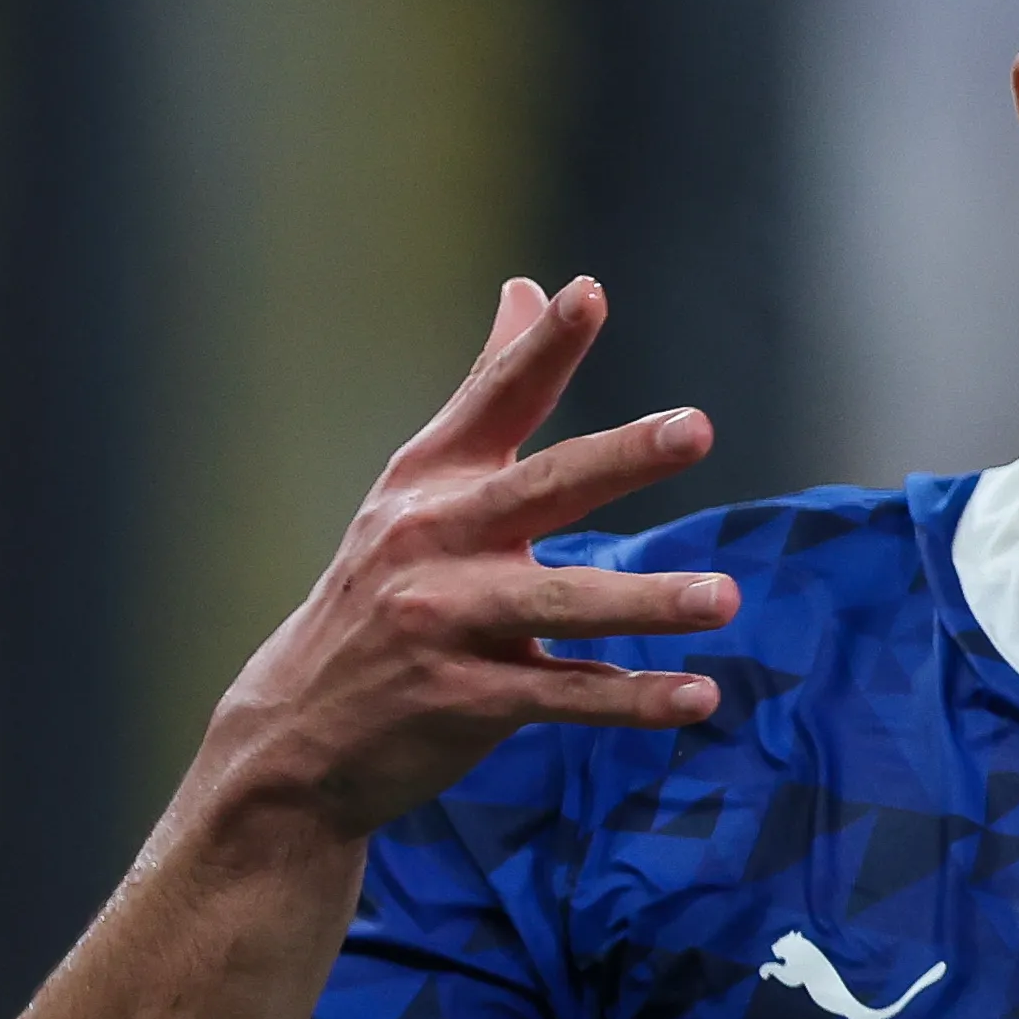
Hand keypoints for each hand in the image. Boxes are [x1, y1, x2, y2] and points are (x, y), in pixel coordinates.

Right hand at [202, 277, 734, 841]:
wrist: (296, 733)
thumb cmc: (380, 591)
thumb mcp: (417, 488)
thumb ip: (486, 394)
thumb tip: (528, 286)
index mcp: (431, 481)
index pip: (496, 398)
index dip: (541, 347)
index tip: (588, 293)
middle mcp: (435, 539)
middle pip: (541, 487)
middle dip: (620, 457)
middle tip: (694, 428)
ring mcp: (445, 621)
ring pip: (560, 602)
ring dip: (644, 602)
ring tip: (722, 598)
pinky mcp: (462, 701)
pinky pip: (563, 696)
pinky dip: (633, 700)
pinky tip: (698, 697)